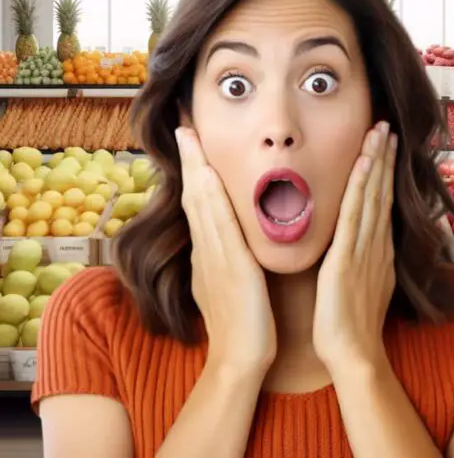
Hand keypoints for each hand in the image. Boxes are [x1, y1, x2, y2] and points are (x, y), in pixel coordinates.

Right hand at [176, 127, 276, 374]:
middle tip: (183, 126)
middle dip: (189, 159)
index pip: (199, 202)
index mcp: (209, 249)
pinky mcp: (230, 264)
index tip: (191, 142)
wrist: (240, 357)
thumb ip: (221, 258)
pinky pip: (218, 223)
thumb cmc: (239, 321)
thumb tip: (218, 241)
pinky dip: (211, 196)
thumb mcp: (224, 282)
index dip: (194, 170)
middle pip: (194, 194)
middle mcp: (206, 247)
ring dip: (195, 167)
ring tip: (188, 136)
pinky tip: (206, 175)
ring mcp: (215, 255)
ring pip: (202, 203)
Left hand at [313, 122, 396, 370]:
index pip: (381, 202)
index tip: (383, 147)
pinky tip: (364, 162)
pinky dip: (361, 185)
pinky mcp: (348, 256)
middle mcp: (376, 243)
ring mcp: (365, 248)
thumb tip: (352, 244)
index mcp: (377, 249)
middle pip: (381, 192)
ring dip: (377, 161)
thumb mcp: (360, 284)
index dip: (383, 173)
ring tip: (380, 131)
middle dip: (384, 157)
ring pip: (372, 195)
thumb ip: (358, 260)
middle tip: (387, 126)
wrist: (352, 353)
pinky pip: (355, 213)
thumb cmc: (350, 323)